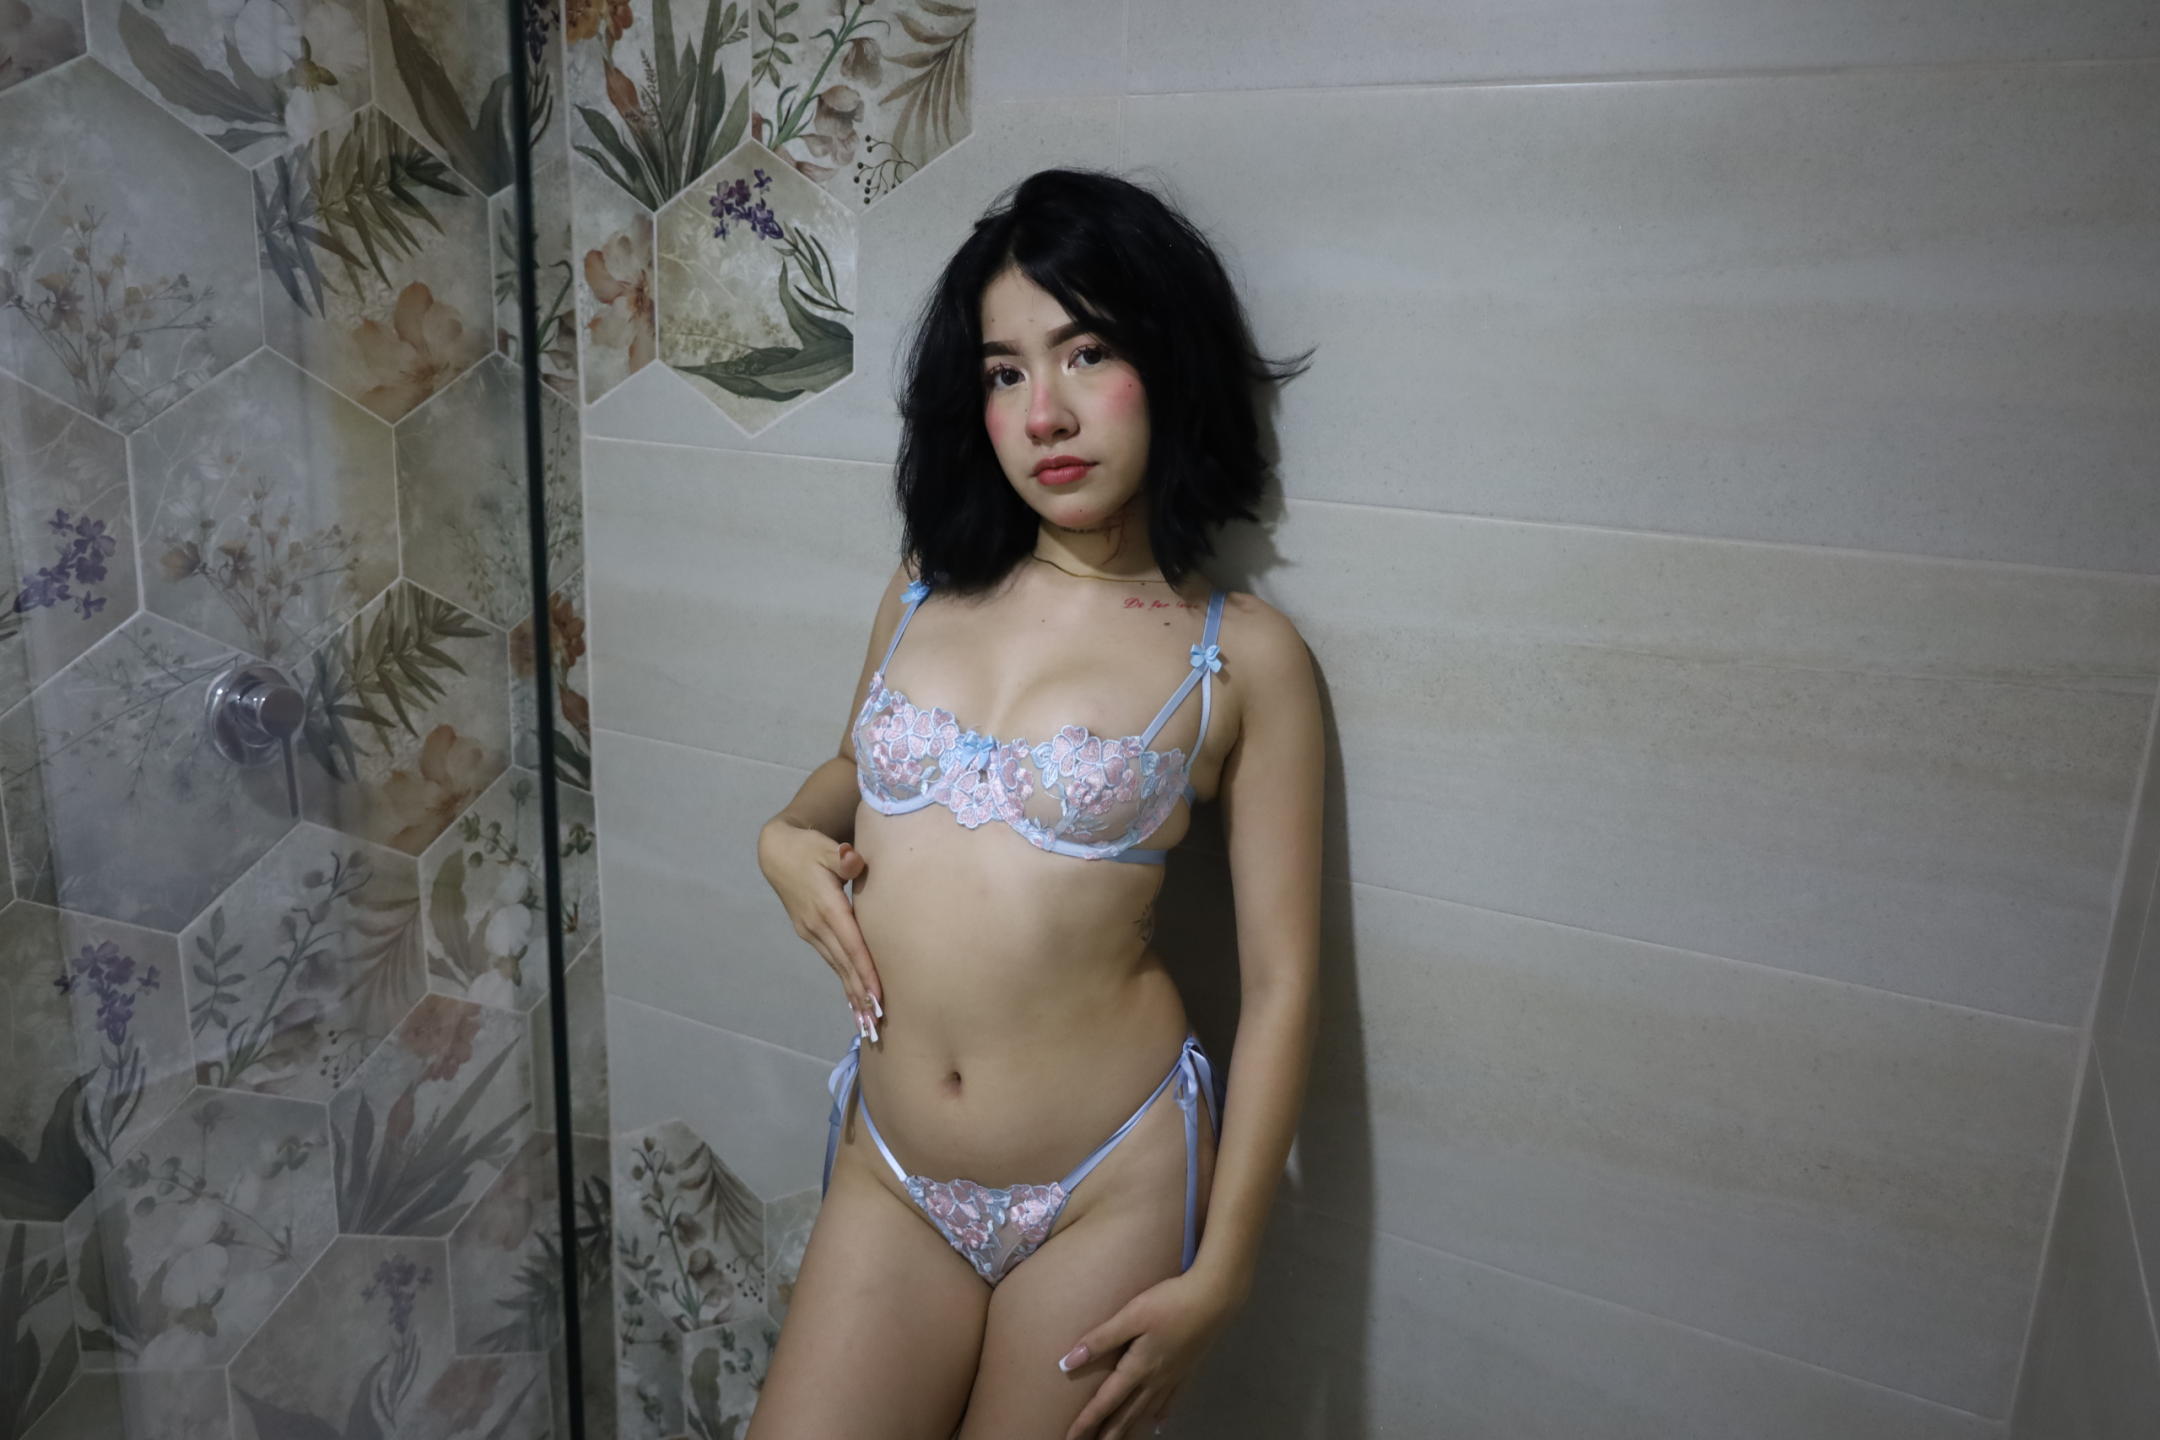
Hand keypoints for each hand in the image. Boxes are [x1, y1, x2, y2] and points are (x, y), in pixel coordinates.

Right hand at [756, 819, 880, 1037]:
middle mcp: (817, 925)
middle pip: (844, 964)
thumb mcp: (825, 846)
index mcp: (826, 907)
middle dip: (861, 994)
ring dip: (853, 994)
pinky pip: (832, 961)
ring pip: (837, 967)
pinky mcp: (810, 933)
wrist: (777, 853)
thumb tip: (853, 859)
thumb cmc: (808, 848)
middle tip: (877, 1022)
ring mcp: (811, 932)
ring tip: (868, 1020)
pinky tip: (854, 999)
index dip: (865, 970)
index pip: (851, 944)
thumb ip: (841, 856)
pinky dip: (844, 981)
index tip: (878, 995)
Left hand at [1057, 1269, 1239, 1439]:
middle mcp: (1155, 1381)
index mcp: (1137, 1369)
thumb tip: (1066, 1363)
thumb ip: (1100, 1339)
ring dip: (1129, 1429)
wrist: (1215, 1298)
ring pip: (1146, 1412)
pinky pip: (1170, 1402)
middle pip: (1125, 1415)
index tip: (1069, 1438)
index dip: (1086, 1422)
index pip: (1105, 1403)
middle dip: (1106, 1434)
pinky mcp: (1187, 1370)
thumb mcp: (1131, 1316)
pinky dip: (1159, 1415)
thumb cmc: (1170, 1303)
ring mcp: (1173, 1378)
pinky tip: (1157, 1423)